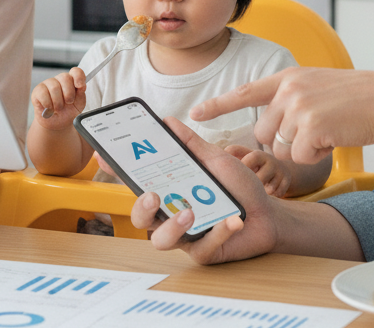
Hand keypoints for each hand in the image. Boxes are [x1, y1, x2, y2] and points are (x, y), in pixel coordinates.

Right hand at [30, 68, 86, 129]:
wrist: (57, 123)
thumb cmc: (68, 111)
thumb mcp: (79, 104)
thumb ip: (81, 93)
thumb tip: (82, 85)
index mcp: (72, 80)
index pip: (76, 71)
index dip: (78, 77)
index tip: (80, 86)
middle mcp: (59, 79)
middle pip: (65, 77)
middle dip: (69, 94)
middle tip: (68, 103)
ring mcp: (47, 83)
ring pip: (54, 87)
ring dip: (58, 103)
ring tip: (58, 108)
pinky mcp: (37, 91)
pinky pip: (43, 94)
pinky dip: (48, 105)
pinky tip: (49, 108)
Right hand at [130, 117, 279, 263]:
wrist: (269, 213)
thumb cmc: (239, 187)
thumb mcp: (215, 159)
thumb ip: (191, 144)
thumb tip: (167, 121)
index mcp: (170, 190)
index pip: (137, 182)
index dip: (117, 172)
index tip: (103, 157)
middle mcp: (171, 214)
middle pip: (140, 218)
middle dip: (140, 208)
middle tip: (153, 195)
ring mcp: (186, 236)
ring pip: (161, 240)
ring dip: (173, 226)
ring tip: (191, 212)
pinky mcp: (205, 252)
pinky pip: (202, 247)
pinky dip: (218, 231)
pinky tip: (233, 220)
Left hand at [191, 66, 373, 163]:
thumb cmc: (357, 98)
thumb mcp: (317, 85)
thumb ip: (292, 97)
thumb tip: (273, 126)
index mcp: (287, 77)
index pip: (245, 92)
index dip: (218, 105)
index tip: (195, 114)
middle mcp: (287, 89)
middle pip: (265, 132)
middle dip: (285, 140)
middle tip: (316, 129)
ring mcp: (297, 107)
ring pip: (282, 147)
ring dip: (303, 147)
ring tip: (329, 129)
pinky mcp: (310, 126)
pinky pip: (300, 156)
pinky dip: (317, 154)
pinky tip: (334, 137)